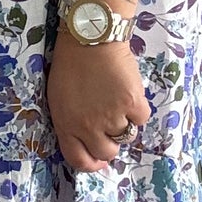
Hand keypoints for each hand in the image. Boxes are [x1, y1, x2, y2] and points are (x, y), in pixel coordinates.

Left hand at [46, 35, 151, 173]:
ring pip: (127, 135)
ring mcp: (111, 115)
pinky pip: (142, 118)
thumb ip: (70, 122)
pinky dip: (138, 108)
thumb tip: (88, 141)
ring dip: (125, 121)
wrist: (91, 36)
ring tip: (116, 98)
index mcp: (66, 125)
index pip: (79, 160)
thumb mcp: (59, 98)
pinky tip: (128, 90)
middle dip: (111, 142)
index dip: (92, 164)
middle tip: (111, 124)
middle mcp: (88, 126)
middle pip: (107, 152)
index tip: (99, 161)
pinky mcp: (132, 103)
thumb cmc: (71, 64)